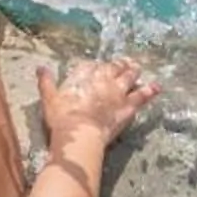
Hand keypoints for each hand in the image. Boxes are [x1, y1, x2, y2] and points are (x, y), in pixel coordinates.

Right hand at [36, 57, 156, 150]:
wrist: (80, 135)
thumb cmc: (62, 118)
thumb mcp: (49, 99)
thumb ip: (46, 82)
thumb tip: (40, 68)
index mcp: (84, 76)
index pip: (91, 65)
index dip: (94, 65)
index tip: (95, 67)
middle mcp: (103, 80)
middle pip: (114, 66)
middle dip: (118, 63)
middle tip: (122, 61)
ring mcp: (118, 92)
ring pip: (130, 76)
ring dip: (134, 70)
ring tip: (137, 67)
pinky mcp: (128, 106)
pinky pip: (142, 96)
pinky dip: (150, 90)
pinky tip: (156, 87)